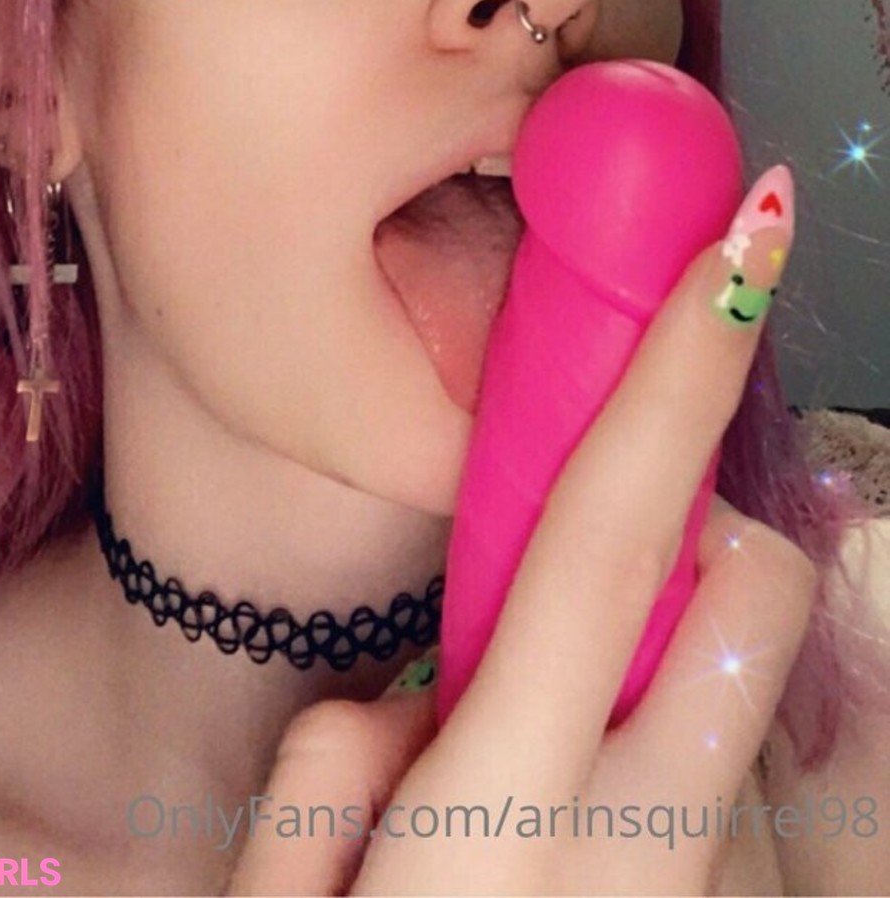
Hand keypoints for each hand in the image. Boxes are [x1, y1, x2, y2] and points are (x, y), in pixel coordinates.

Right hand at [228, 239, 816, 895]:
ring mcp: (695, 884)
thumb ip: (329, 768)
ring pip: (750, 680)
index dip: (673, 379)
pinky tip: (565, 844)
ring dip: (677, 649)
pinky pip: (721, 773)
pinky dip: (660, 749)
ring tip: (553, 745)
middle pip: (751, 593)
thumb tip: (405, 701)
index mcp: (501, 810)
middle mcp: (639, 839)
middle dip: (708, 528)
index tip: (741, 248)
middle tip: (586, 581)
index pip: (603, 543)